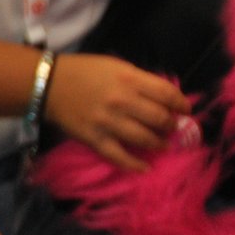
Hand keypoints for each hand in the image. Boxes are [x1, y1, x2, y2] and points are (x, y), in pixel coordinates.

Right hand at [43, 53, 190, 171]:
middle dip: (171, 125)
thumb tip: (165, 99)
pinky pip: (119, 156)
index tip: (184, 110)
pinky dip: (135, 164)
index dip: (181, 104)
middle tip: (171, 127)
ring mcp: (108, 123)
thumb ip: (141, 81)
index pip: (167, 95)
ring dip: (159, 143)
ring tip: (162, 144)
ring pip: (145, 138)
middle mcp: (122, 101)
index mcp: (130, 80)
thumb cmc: (86, 72)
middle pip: (160, 118)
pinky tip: (145, 167)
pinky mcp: (95, 139)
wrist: (49, 85)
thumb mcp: (118, 67)